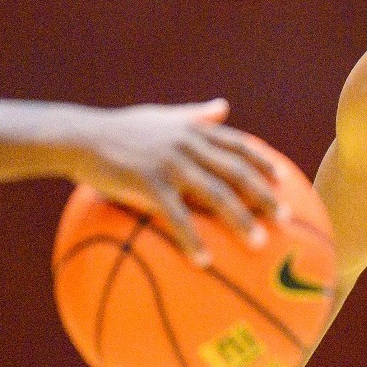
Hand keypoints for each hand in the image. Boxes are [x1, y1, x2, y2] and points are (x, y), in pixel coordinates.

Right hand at [65, 99, 279, 263]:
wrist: (81, 137)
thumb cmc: (121, 129)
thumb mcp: (161, 116)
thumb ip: (194, 114)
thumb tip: (223, 106)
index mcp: (193, 131)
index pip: (238, 144)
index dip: (263, 162)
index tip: (284, 179)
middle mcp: (189, 145)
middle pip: (237, 171)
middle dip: (265, 195)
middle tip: (285, 218)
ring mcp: (170, 163)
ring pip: (216, 194)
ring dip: (240, 220)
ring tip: (259, 243)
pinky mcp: (149, 183)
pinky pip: (177, 216)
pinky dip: (194, 238)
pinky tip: (205, 260)